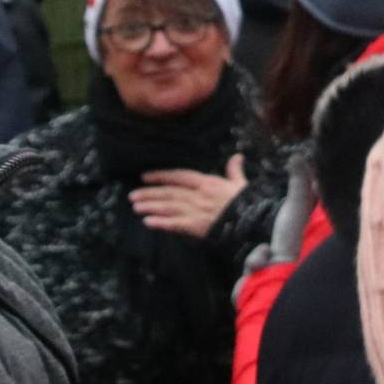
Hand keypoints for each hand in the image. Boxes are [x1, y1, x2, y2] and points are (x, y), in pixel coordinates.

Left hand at [132, 155, 246, 237]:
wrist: (251, 221)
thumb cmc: (246, 202)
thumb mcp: (240, 183)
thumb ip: (234, 170)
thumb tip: (237, 156)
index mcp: (206, 182)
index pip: (179, 176)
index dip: (161, 176)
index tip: (145, 177)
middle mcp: (197, 195)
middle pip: (168, 193)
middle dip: (149, 194)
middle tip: (132, 195)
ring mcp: (195, 211)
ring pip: (168, 207)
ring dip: (150, 207)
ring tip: (135, 207)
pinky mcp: (196, 227)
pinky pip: (175, 224)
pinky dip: (161, 223)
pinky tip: (148, 222)